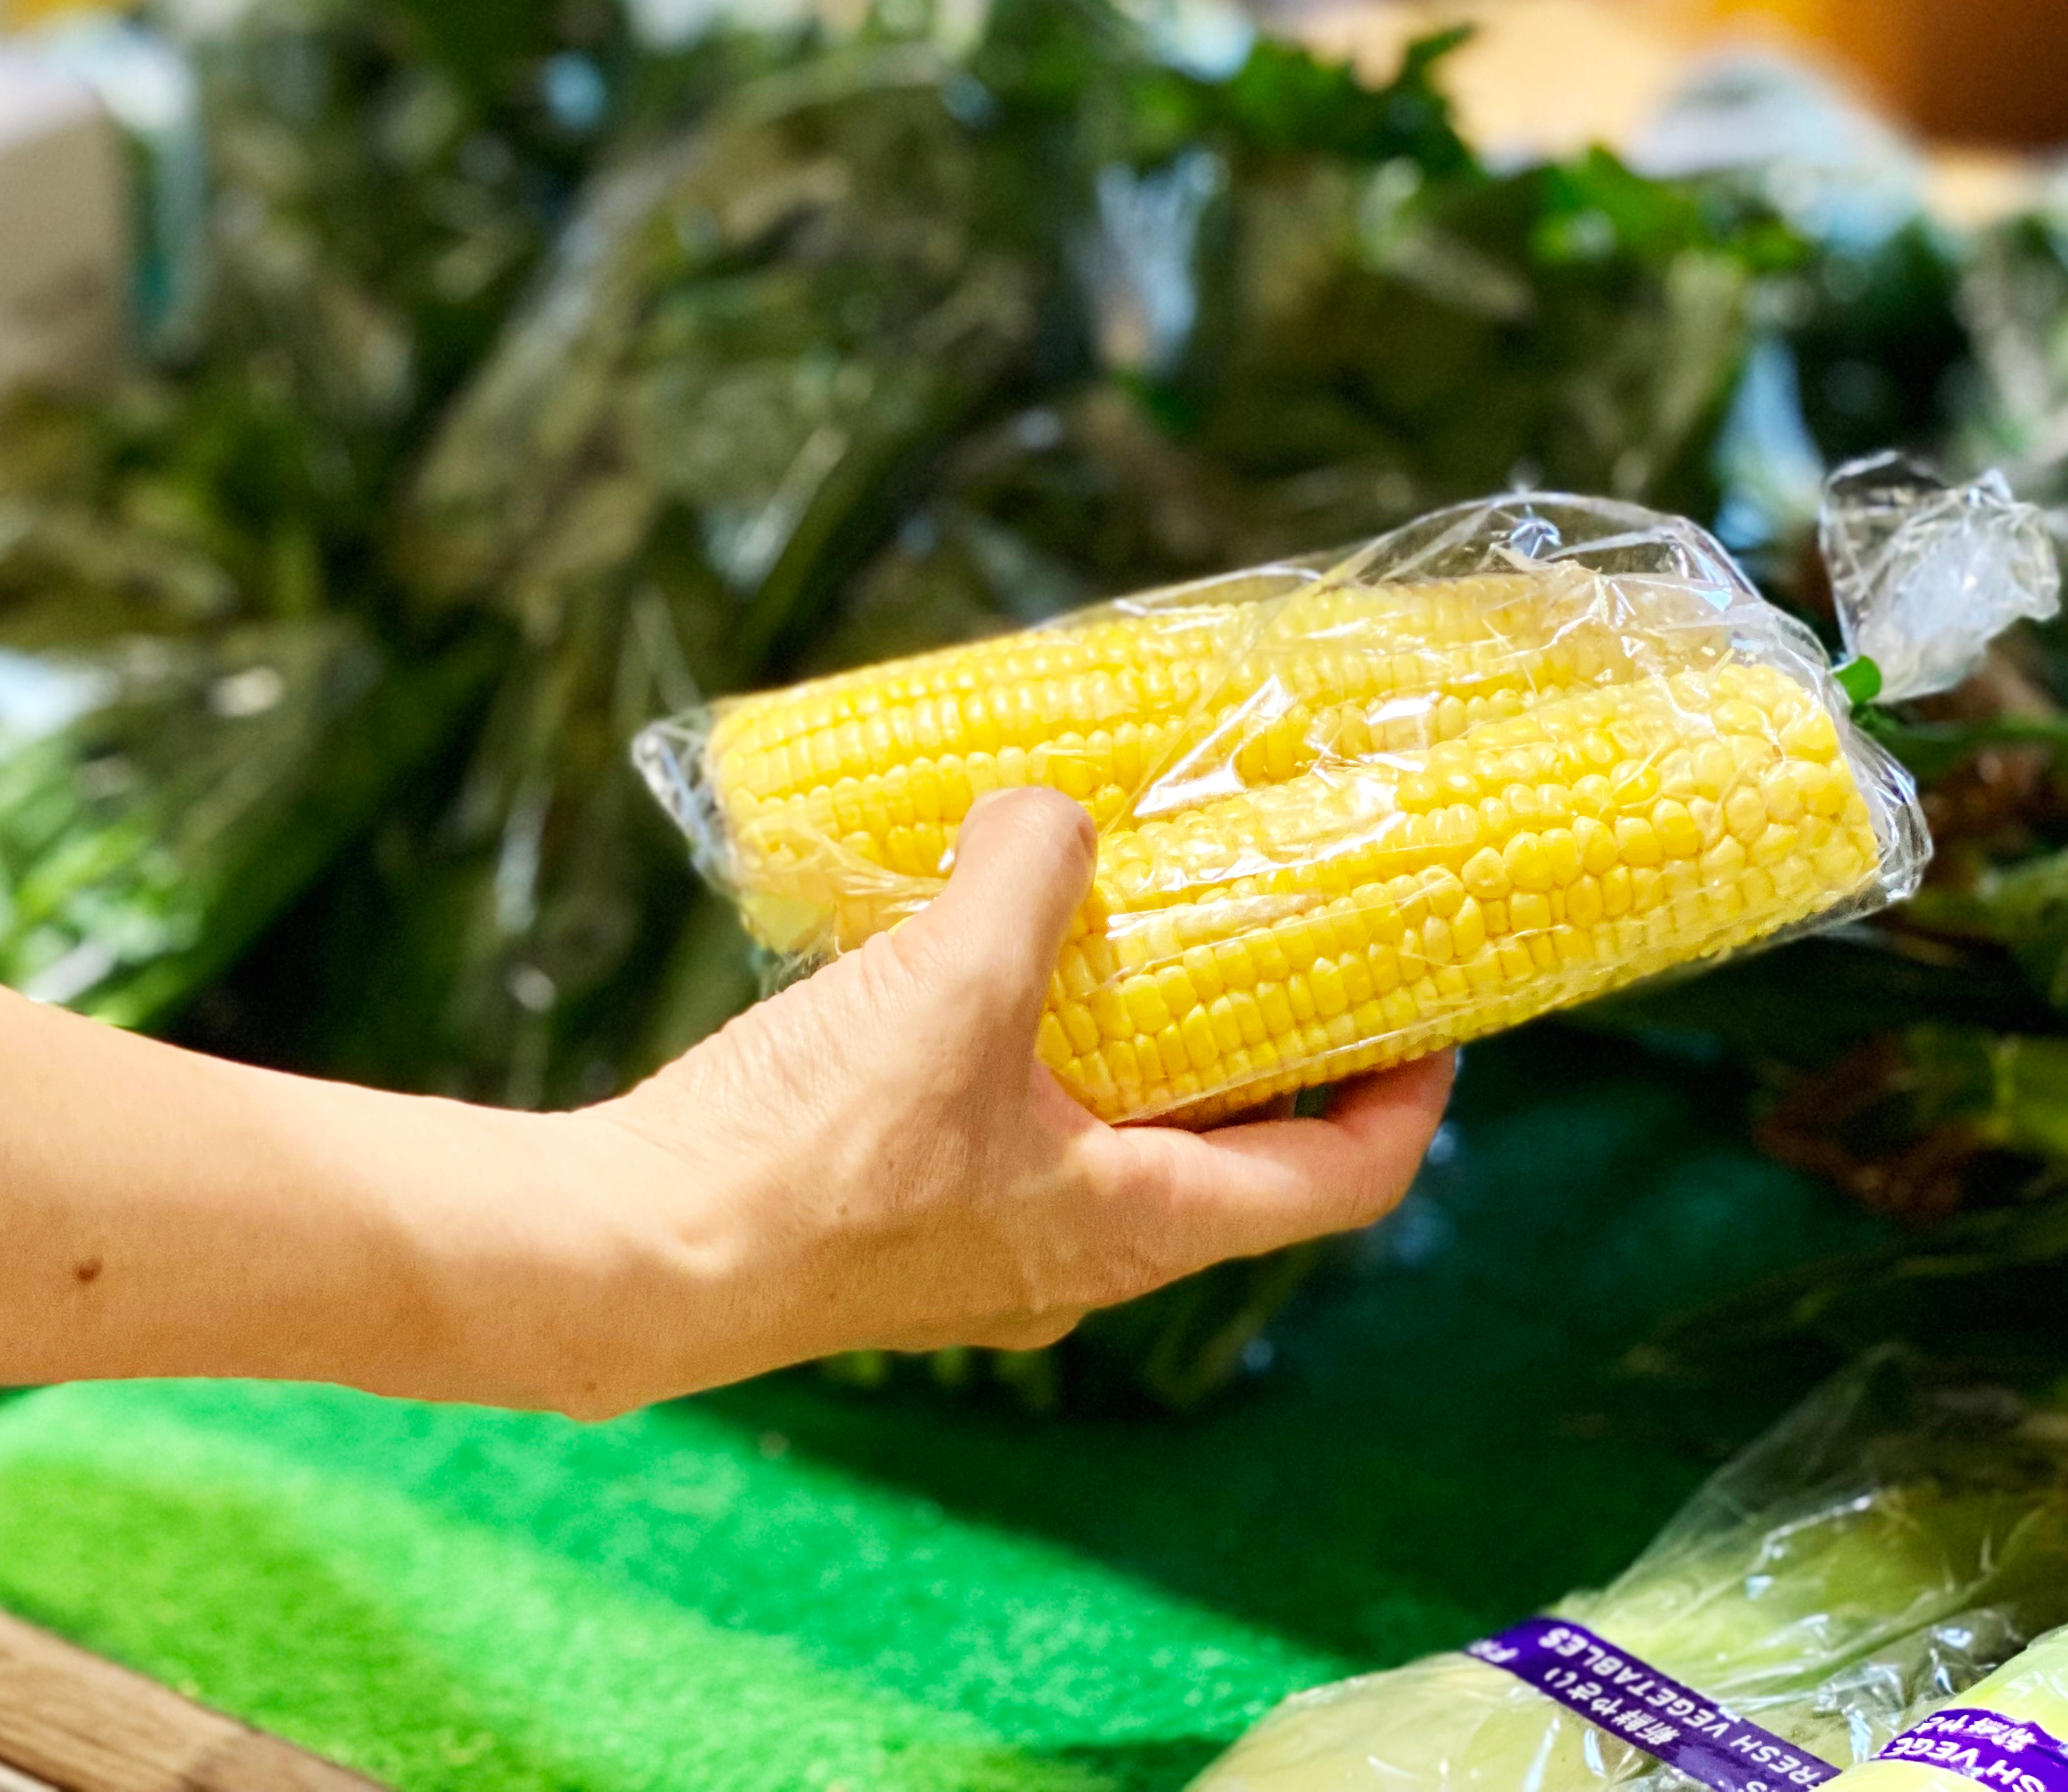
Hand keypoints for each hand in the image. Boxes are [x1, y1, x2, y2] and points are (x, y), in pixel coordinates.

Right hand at [584, 789, 1450, 1395]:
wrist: (633, 1253)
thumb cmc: (814, 1155)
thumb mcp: (951, 980)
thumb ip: (1031, 873)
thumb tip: (1055, 811)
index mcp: (1140, 1223)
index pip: (1343, 1180)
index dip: (1410, 1092)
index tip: (1434, 1001)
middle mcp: (1079, 1255)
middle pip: (1225, 1145)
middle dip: (1253, 1029)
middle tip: (1256, 912)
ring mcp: (982, 1248)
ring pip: (1103, 1128)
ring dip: (1124, 1027)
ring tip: (1099, 909)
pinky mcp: (893, 1222)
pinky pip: (1000, 1121)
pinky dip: (1017, 1039)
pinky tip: (956, 955)